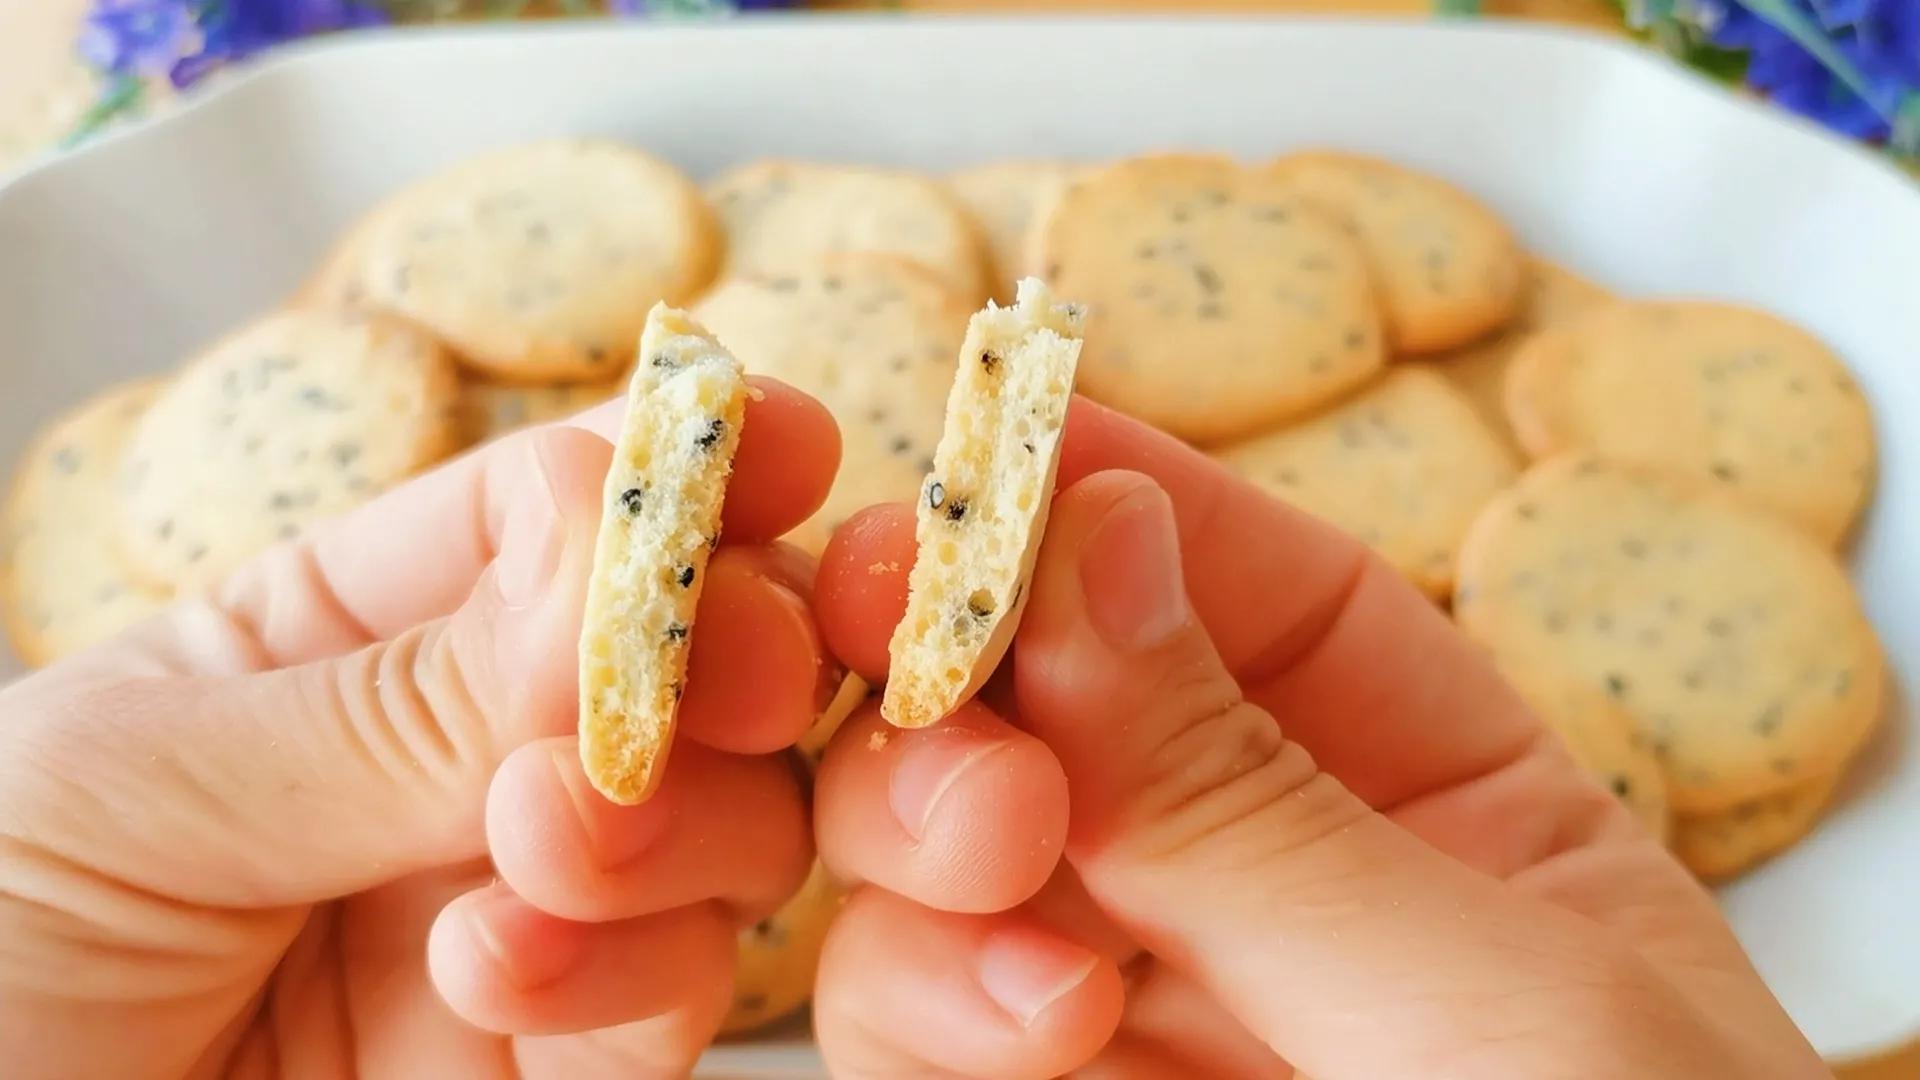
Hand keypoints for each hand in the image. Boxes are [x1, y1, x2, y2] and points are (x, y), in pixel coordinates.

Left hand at [0, 380, 839, 1078]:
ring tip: (543, 838)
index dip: (667, 471)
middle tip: (725, 667)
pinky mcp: (555, 1066)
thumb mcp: (140, 788)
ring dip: (677, 815)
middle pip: (692, 661)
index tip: (768, 446)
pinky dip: (627, 973)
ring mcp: (526, 916)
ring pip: (731, 824)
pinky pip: (676, 997)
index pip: (545, 515)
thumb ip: (399, 697)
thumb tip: (616, 546)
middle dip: (727, 643)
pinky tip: (490, 974)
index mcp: (345, 635)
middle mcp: (461, 763)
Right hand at [807, 398, 1830, 1077]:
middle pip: (1035, 692)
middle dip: (967, 687)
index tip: (971, 463)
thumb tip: (1094, 543)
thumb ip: (1266, 800)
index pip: (1225, 569)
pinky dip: (922, 1000)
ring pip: (938, 849)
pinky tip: (1027, 1036)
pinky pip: (918, 1012)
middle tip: (963, 726)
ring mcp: (1137, 990)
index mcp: (1418, 771)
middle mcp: (1253, 860)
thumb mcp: (1500, 1005)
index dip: (1091, 498)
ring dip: (926, 852)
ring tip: (1019, 922)